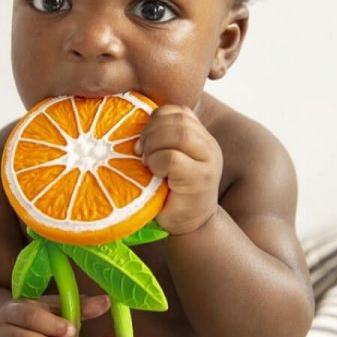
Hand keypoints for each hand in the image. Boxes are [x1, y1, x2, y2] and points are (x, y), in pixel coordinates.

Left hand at [136, 105, 222, 234]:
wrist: (190, 226)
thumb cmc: (171, 192)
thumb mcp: (167, 159)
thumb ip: (161, 140)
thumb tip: (128, 122)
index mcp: (200, 136)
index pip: (178, 111)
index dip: (155, 119)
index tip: (142, 139)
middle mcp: (208, 145)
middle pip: (178, 119)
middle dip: (151, 131)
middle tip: (140, 152)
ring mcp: (208, 162)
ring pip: (179, 134)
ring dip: (154, 146)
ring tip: (147, 162)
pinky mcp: (201, 179)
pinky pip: (174, 158)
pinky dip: (157, 162)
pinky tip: (154, 174)